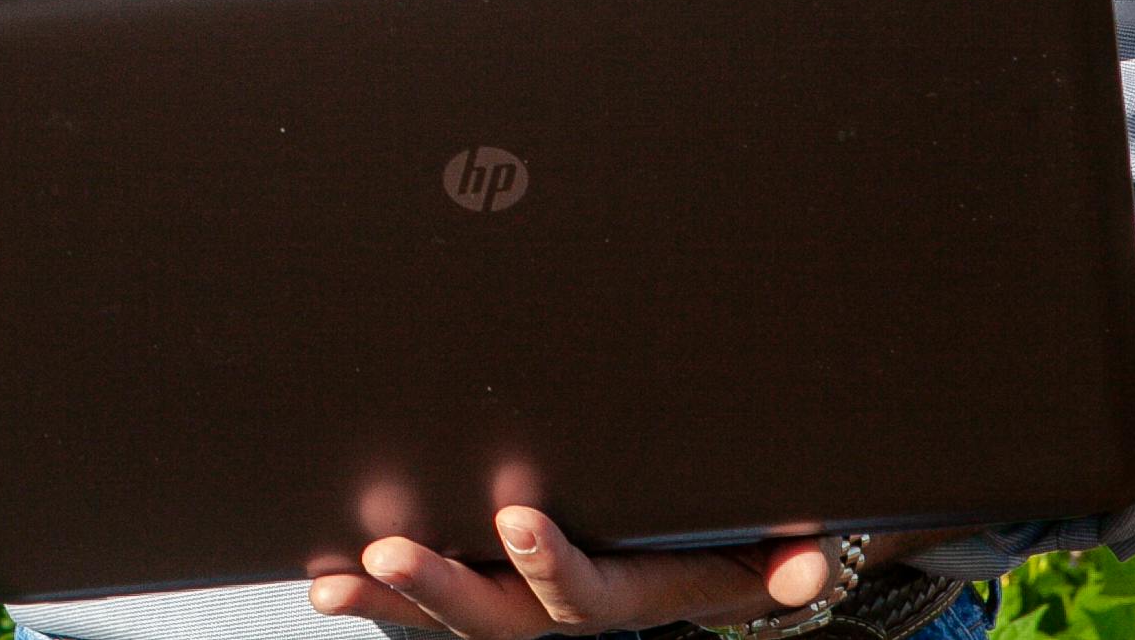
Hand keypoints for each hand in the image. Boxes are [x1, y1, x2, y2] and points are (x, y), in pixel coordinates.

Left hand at [303, 504, 850, 634]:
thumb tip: (811, 566)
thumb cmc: (739, 540)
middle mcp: (564, 609)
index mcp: (630, 596)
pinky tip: (322, 579)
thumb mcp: (770, 552)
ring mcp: (520, 600)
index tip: (518, 518)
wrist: (717, 558)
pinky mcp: (489, 581)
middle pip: (496, 615)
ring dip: (388, 596)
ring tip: (332, 583)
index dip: (551, 564)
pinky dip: (372, 591)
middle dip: (441, 588)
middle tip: (393, 551)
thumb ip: (785, 561)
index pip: (584, 593)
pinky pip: (426, 597)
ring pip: (448, 610)